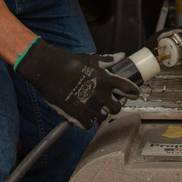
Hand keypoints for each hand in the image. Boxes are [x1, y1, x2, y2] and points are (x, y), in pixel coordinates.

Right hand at [14, 38, 139, 129]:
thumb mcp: (91, 59)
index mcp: (106, 80)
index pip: (128, 89)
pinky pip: (88, 125)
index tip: (132, 94)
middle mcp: (101, 94)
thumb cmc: (69, 62)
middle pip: (117, 108)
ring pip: (103, 117)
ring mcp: (90, 106)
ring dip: (100, 113)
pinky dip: (86, 121)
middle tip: (108, 102)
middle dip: (114, 106)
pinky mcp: (78, 115)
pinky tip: (83, 115)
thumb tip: (121, 56)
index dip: (133, 92)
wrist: (49, 70)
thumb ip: (108, 60)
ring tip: (93, 108)